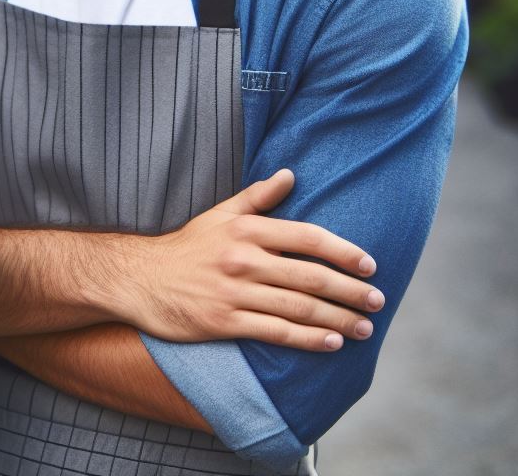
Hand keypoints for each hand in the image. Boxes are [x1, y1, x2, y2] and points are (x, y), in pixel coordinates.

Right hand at [110, 170, 385, 351]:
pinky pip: (276, 333)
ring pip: (299, 307)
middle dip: (350, 290)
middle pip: (310, 276)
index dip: (343, 251)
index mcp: (245, 229)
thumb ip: (257, 197)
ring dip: (338, 318)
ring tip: (364, 327)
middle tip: (378, 301)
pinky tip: (332, 342)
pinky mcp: (224, 322)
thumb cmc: (185, 247)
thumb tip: (290, 174)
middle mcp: (243, 258)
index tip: (370, 264)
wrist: (139, 278)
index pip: (306, 237)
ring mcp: (234, 292)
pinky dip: (309, 339)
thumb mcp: (219, 214)